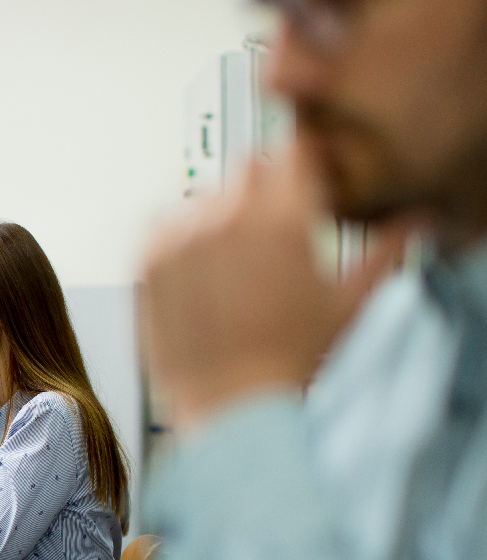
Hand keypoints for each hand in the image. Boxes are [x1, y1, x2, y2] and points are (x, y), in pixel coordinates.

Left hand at [140, 145, 405, 429]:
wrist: (232, 408)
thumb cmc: (291, 364)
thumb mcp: (347, 305)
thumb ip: (385, 250)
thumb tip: (412, 219)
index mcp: (285, 221)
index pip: (293, 151)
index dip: (301, 166)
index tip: (300, 184)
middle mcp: (231, 221)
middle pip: (247, 168)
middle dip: (261, 189)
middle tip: (265, 234)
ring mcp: (183, 240)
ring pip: (202, 196)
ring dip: (216, 215)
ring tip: (228, 264)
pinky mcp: (147, 262)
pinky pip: (160, 223)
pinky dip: (175, 236)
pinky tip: (194, 269)